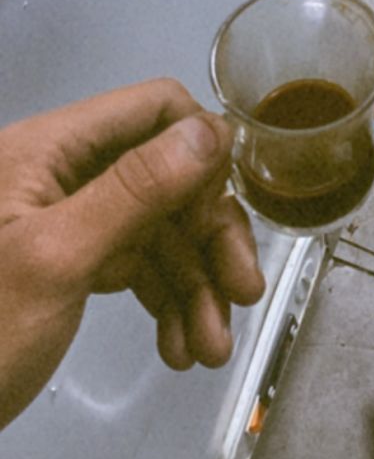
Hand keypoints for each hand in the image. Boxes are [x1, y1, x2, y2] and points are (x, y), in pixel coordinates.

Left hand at [0, 79, 265, 428]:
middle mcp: (58, 174)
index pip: (151, 109)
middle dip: (208, 236)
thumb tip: (211, 131)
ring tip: (210, 348)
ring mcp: (62, 222)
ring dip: (194, 284)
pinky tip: (180, 347)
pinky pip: (135, 267)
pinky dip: (165, 304)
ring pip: (157, 231)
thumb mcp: (57, 260)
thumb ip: (135, 191)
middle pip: (165, 177)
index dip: (201, 150)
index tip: (230, 209)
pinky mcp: (66, 266)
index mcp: (46, 150)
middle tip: (242, 292)